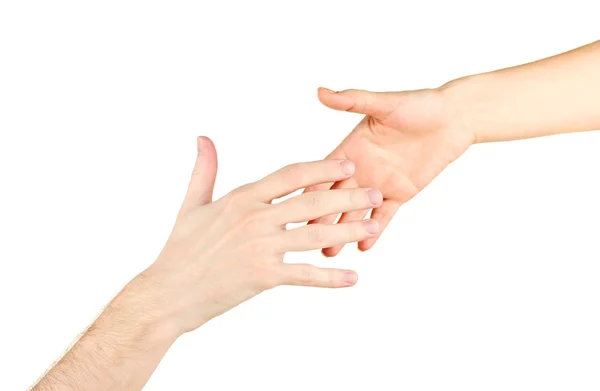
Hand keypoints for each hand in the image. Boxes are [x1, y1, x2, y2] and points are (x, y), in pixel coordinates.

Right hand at [140, 137, 382, 335]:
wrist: (167, 292)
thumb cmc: (180, 249)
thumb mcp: (192, 204)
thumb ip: (205, 170)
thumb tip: (203, 138)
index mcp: (242, 198)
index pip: (290, 174)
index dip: (322, 168)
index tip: (347, 166)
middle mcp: (255, 218)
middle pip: (311, 202)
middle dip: (347, 196)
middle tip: (375, 193)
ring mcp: (260, 247)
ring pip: (314, 235)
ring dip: (347, 231)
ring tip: (373, 227)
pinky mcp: (263, 276)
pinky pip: (304, 275)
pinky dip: (330, 278)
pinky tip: (353, 278)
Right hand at [309, 86, 475, 255]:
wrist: (454, 118)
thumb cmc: (420, 105)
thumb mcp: (385, 104)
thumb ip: (353, 101)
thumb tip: (321, 92)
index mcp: (351, 149)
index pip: (322, 172)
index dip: (307, 189)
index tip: (288, 206)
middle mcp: (361, 168)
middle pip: (335, 198)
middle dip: (320, 219)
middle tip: (303, 239)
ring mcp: (379, 183)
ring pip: (356, 212)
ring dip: (343, 231)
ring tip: (328, 252)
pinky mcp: (400, 192)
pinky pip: (385, 215)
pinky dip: (375, 230)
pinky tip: (363, 246)